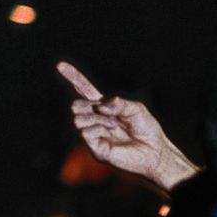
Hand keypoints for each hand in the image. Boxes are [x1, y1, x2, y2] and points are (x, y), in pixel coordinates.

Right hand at [57, 62, 200, 192]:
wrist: (156, 151)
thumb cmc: (147, 130)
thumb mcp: (136, 108)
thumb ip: (118, 102)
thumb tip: (100, 106)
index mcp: (105, 109)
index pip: (85, 91)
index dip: (74, 78)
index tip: (61, 65)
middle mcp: (96, 121)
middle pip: (76, 106)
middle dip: (89, 105)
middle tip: (108, 113)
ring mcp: (94, 136)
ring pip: (78, 119)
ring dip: (97, 118)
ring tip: (114, 125)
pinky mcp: (96, 149)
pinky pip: (85, 132)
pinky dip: (98, 128)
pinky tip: (111, 132)